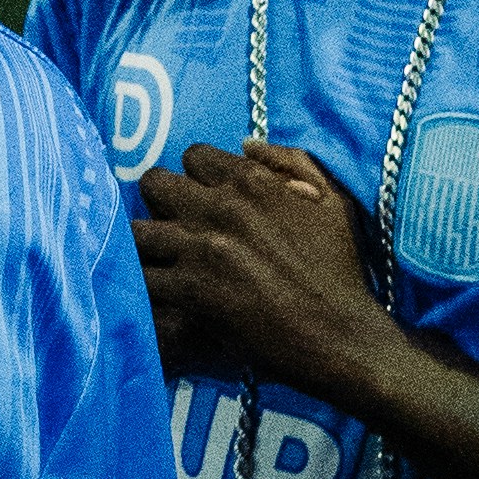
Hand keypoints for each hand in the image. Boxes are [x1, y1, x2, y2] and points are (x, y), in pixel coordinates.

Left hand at [131, 138, 385, 399]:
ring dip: (148, 244)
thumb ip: (291, 161)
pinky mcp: (189, 290)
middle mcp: (219, 207)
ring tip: (160, 260)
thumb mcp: (332, 201)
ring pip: (138, 231)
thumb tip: (245, 144)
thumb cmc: (341, 268)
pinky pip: (142, 277)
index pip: (194, 156)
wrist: (338, 334)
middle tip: (174, 225)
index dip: (197, 178)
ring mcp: (200, 249)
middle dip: (161, 202)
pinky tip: (158, 292)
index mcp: (251, 181)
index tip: (204, 199)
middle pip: (155, 184)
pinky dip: (146, 284)